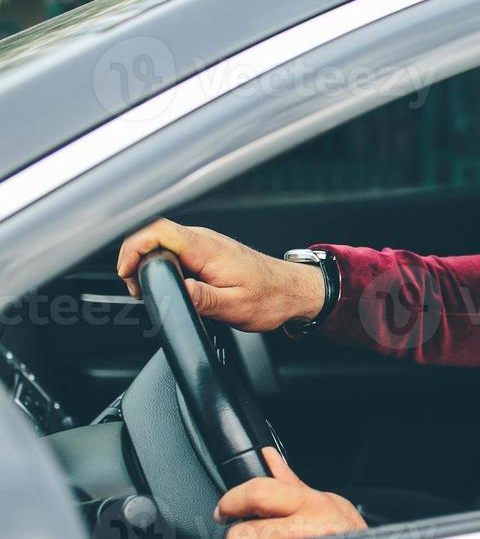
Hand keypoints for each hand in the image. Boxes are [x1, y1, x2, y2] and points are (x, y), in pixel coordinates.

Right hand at [117, 218, 325, 331]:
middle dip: (136, 260)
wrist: (294, 291)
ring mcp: (205, 244)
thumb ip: (200, 298)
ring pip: (162, 243)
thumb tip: (173, 291)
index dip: (132, 248)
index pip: (157, 231)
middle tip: (139, 290)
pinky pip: (175, 251)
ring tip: (150, 289)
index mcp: (208, 249)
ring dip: (149, 264)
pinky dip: (164, 265)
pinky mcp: (207, 252)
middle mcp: (204, 240)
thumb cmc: (271, 298)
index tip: (127, 274)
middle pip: (153, 235)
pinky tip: (169, 284)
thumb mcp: (234, 306)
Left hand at [215, 448, 366, 538]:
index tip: (227, 507)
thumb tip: (268, 458)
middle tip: (245, 532)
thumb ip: (290, 483)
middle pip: (240, 535)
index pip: (256, 493)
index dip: (231, 500)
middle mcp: (304, 534)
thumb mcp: (328, 501)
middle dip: (237, 534)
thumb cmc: (354, 537)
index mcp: (312, 506)